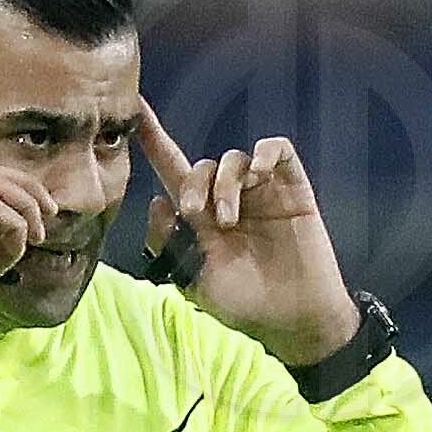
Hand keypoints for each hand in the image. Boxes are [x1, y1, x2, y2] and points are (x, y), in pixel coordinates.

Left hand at [138, 100, 358, 363]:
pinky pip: (278, 151)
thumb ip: (169, 244)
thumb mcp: (193, 281)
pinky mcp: (293, 190)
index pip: (173, 169)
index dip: (155, 139)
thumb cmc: (244, 306)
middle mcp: (230, 199)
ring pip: (234, 159)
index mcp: (202, 217)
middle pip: (202, 165)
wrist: (294, 321)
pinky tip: (258, 174)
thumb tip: (158, 202)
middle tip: (194, 215)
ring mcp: (262, 193)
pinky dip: (265, 153)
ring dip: (225, 183)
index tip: (138, 111)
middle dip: (193, 185)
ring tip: (228, 218)